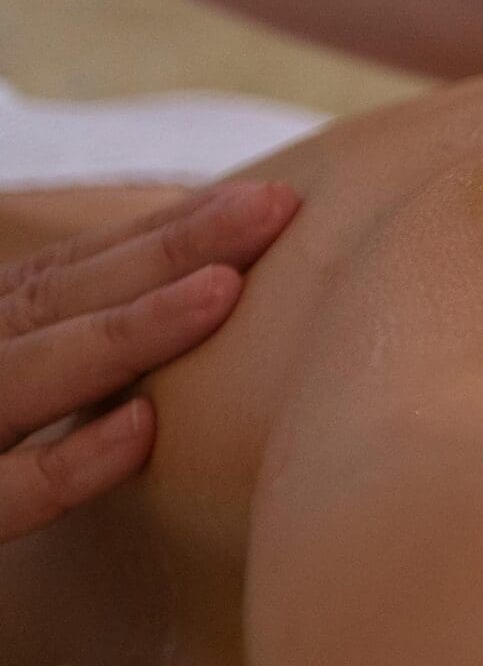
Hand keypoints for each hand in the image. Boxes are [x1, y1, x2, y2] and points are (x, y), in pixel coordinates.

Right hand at [0, 181, 296, 537]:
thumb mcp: (17, 403)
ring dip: (122, 333)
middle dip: (163, 252)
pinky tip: (142, 429)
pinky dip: (65, 464)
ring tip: (223, 290)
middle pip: (54, 304)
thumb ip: (59, 357)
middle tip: (273, 209)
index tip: (264, 200)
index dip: (157, 236)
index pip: (65, 278)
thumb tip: (189, 342)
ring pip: (23, 377)